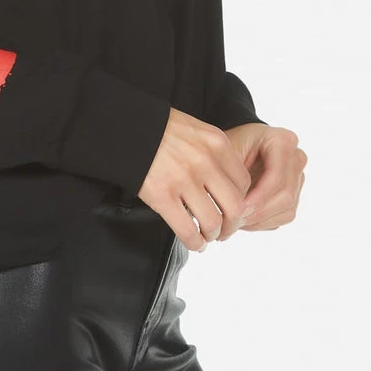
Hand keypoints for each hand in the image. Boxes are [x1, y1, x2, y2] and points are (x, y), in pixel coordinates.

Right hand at [136, 107, 256, 251]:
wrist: (127, 126)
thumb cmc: (160, 128)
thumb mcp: (196, 130)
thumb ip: (214, 153)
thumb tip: (226, 184)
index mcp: (216, 144)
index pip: (243, 182)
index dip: (241, 201)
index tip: (233, 210)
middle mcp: (205, 162)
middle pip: (234, 206)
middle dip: (232, 225)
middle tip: (225, 231)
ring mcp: (183, 179)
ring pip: (213, 222)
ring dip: (213, 235)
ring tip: (207, 237)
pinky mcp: (162, 195)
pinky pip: (188, 230)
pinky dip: (195, 243)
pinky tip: (195, 244)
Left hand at [222, 121, 306, 233]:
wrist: (234, 147)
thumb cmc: (228, 147)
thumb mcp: (225, 155)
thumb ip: (233, 177)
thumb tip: (239, 210)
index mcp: (282, 141)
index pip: (277, 178)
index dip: (258, 198)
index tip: (238, 210)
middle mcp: (296, 157)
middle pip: (286, 195)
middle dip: (259, 212)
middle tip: (234, 220)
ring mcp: (298, 176)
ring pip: (287, 209)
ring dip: (261, 220)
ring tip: (236, 222)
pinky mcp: (295, 193)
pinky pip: (285, 215)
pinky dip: (264, 222)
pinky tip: (244, 220)